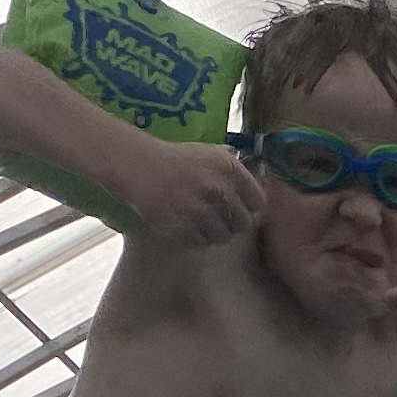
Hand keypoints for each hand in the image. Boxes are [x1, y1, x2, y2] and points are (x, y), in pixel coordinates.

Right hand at [122, 138, 263, 249]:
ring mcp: (200, 209)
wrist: (137, 165)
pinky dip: (196, 238)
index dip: (251, 209)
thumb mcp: (210, 153)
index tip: (242, 211)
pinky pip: (201, 243)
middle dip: (233, 224)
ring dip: (214, 233)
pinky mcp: (182, 226)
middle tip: (219, 220)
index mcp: (230, 169)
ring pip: (223, 237)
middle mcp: (218, 189)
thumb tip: (258, 190)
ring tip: (201, 223)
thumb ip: (235, 170)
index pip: (258, 202)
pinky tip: (186, 225)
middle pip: (244, 224)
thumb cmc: (176, 159)